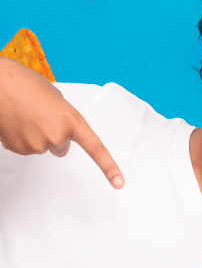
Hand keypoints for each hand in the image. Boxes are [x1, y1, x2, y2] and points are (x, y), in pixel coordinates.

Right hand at [0, 57, 123, 188]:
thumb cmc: (26, 85)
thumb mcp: (57, 100)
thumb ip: (66, 120)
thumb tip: (64, 137)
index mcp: (72, 120)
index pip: (95, 148)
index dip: (109, 167)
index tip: (119, 183)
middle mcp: (57, 136)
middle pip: (61, 148)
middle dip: (54, 135)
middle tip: (41, 116)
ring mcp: (37, 144)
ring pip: (43, 147)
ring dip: (36, 134)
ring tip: (25, 115)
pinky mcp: (18, 149)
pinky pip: (26, 147)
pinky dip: (21, 137)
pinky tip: (16, 121)